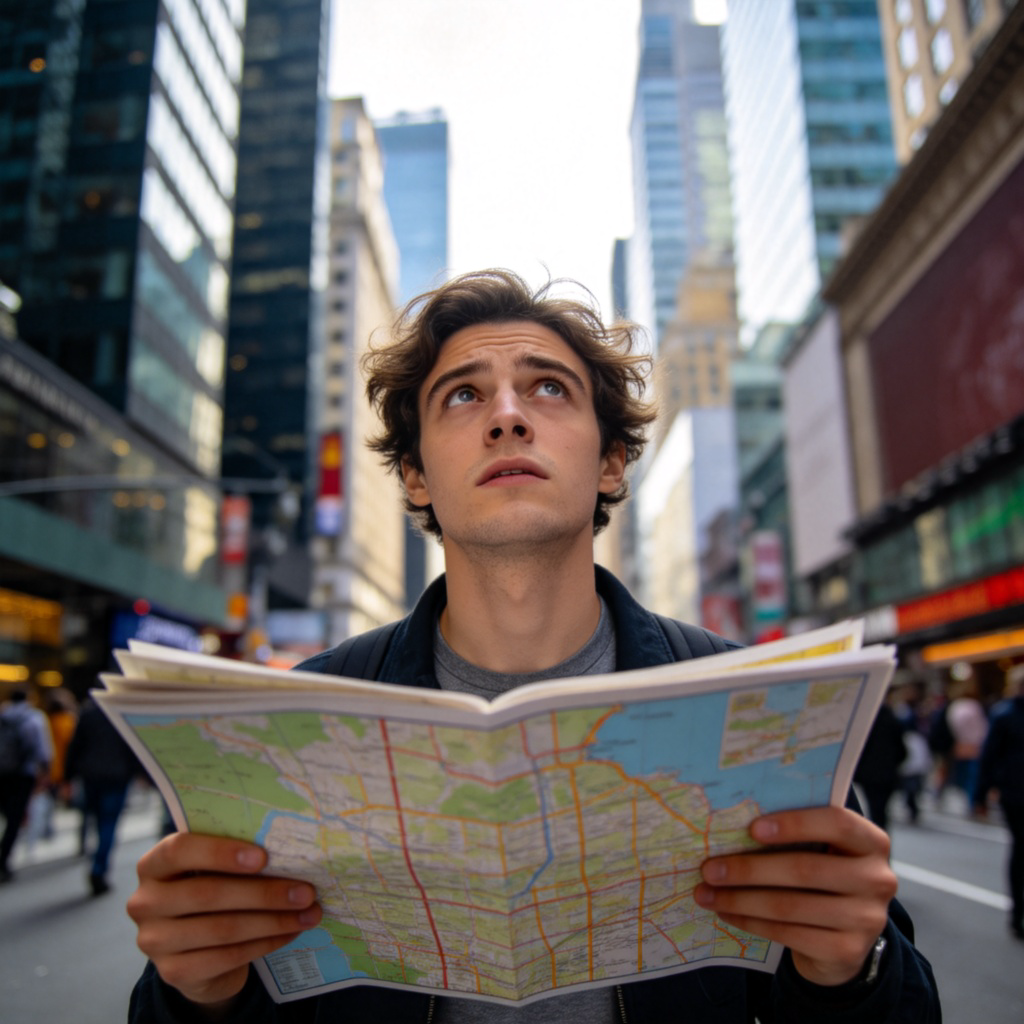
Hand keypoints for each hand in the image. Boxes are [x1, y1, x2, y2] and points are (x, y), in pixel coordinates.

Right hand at [127, 833, 321, 1011]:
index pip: (179, 850)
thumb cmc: (211, 890)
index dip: (220, 852)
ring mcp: (154, 941)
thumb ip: (235, 855)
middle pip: (208, 894)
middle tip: (306, 891)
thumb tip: (289, 847)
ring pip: (222, 929)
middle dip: (264, 892)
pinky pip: (227, 957)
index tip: (263, 857)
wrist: (195, 948)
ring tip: (309, 913)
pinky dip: (265, 943)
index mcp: (154, 864)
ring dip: (273, 921)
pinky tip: (290, 932)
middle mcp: (145, 902)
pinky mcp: (172, 972)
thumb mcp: (214, 868)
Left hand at [695, 806, 896, 986]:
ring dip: (741, 898)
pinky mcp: (847, 951)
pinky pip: (789, 933)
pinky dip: (751, 922)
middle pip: (805, 869)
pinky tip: (726, 912)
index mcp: (871, 842)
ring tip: (706, 893)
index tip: (752, 828)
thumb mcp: (821, 850)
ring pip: (790, 905)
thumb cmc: (822, 876)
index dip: (795, 824)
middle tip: (709, 868)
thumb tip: (732, 822)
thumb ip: (796, 834)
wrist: (845, 936)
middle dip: (749, 868)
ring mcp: (866, 919)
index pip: (837, 823)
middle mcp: (878, 879)